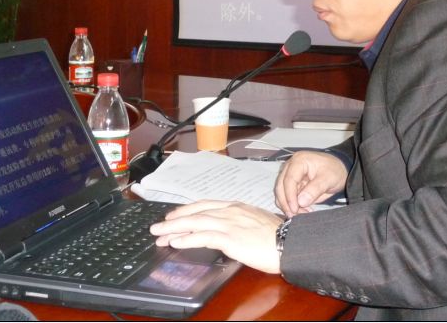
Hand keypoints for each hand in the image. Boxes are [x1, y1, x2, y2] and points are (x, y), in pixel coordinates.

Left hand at [149, 200, 282, 273]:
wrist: (288, 242)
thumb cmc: (277, 236)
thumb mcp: (255, 222)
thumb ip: (239, 223)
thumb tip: (228, 231)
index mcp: (236, 206)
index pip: (205, 205)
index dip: (187, 210)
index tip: (174, 216)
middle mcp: (230, 211)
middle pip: (195, 212)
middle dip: (174, 219)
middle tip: (157, 227)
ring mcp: (229, 223)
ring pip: (195, 222)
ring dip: (174, 229)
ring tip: (159, 235)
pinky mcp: (230, 238)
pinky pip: (203, 236)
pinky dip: (187, 239)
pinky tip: (176, 242)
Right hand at [274, 151, 347, 216]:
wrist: (339, 170)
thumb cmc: (334, 170)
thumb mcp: (328, 179)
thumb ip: (315, 189)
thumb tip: (300, 202)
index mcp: (299, 161)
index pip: (289, 179)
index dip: (290, 196)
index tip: (294, 209)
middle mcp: (290, 166)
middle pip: (280, 186)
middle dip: (286, 203)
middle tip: (295, 215)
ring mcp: (289, 174)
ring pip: (280, 192)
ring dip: (287, 205)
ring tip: (302, 213)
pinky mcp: (291, 183)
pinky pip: (286, 196)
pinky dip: (290, 205)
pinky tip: (302, 210)